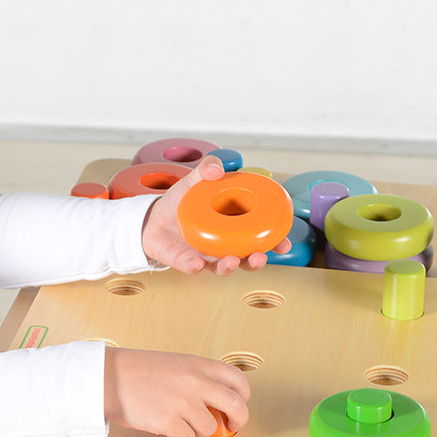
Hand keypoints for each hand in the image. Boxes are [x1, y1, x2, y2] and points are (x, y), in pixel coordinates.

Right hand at [104, 347, 250, 436]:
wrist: (108, 377)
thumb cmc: (136, 370)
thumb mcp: (174, 363)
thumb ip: (197, 377)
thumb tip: (217, 401)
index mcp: (198, 365)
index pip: (237, 379)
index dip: (243, 396)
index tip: (238, 404)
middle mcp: (195, 382)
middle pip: (236, 406)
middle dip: (238, 421)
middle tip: (231, 426)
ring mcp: (183, 402)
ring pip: (210, 428)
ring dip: (199, 431)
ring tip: (183, 424)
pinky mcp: (168, 421)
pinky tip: (169, 430)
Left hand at [141, 155, 290, 275]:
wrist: (152, 218)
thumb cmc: (180, 203)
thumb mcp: (193, 182)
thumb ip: (206, 171)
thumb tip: (217, 169)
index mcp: (233, 228)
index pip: (259, 236)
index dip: (275, 242)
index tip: (284, 242)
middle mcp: (223, 246)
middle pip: (245, 259)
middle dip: (256, 261)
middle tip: (260, 257)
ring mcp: (204, 256)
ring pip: (222, 267)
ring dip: (230, 267)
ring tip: (231, 261)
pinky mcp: (184, 262)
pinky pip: (191, 268)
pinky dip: (195, 267)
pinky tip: (197, 263)